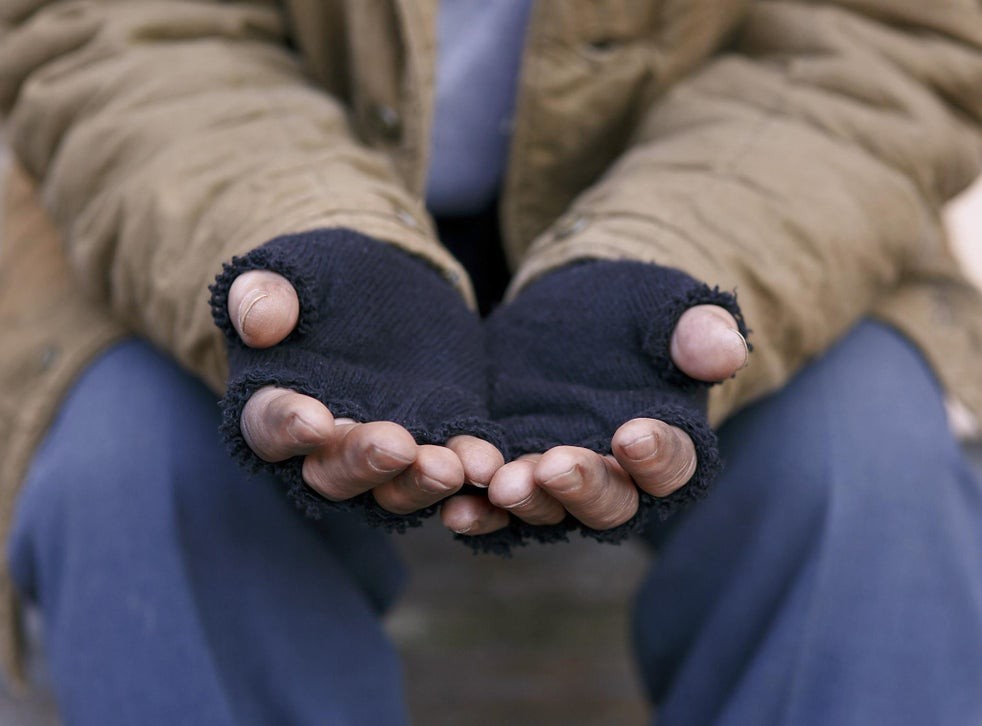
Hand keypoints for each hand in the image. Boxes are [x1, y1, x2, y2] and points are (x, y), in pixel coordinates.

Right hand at [227, 268, 502, 514]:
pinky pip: (452, 464)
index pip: (271, 426)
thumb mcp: (291, 272)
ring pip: (395, 486)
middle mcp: (328, 444)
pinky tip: (486, 463)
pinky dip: (468, 466)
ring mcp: (385, 450)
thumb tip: (259, 326)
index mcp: (277, 404)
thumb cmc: (321, 278)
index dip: (289, 427)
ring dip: (421, 481)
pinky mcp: (437, 438)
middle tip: (396, 447)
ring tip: (451, 467)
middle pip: (335, 472)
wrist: (386, 279)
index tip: (313, 420)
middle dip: (365, 463)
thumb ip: (263, 294)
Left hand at [441, 304, 746, 533]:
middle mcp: (617, 479)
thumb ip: (696, 330)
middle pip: (609, 503)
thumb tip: (726, 351)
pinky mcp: (512, 469)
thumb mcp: (665, 307)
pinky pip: (496, 504)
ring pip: (549, 509)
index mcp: (667, 446)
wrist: (574, 311)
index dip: (657, 455)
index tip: (633, 434)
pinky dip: (479, 511)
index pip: (673, 464)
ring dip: (527, 501)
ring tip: (503, 484)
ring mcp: (560, 481)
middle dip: (582, 488)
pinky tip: (456, 506)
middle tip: (554, 466)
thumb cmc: (635, 311)